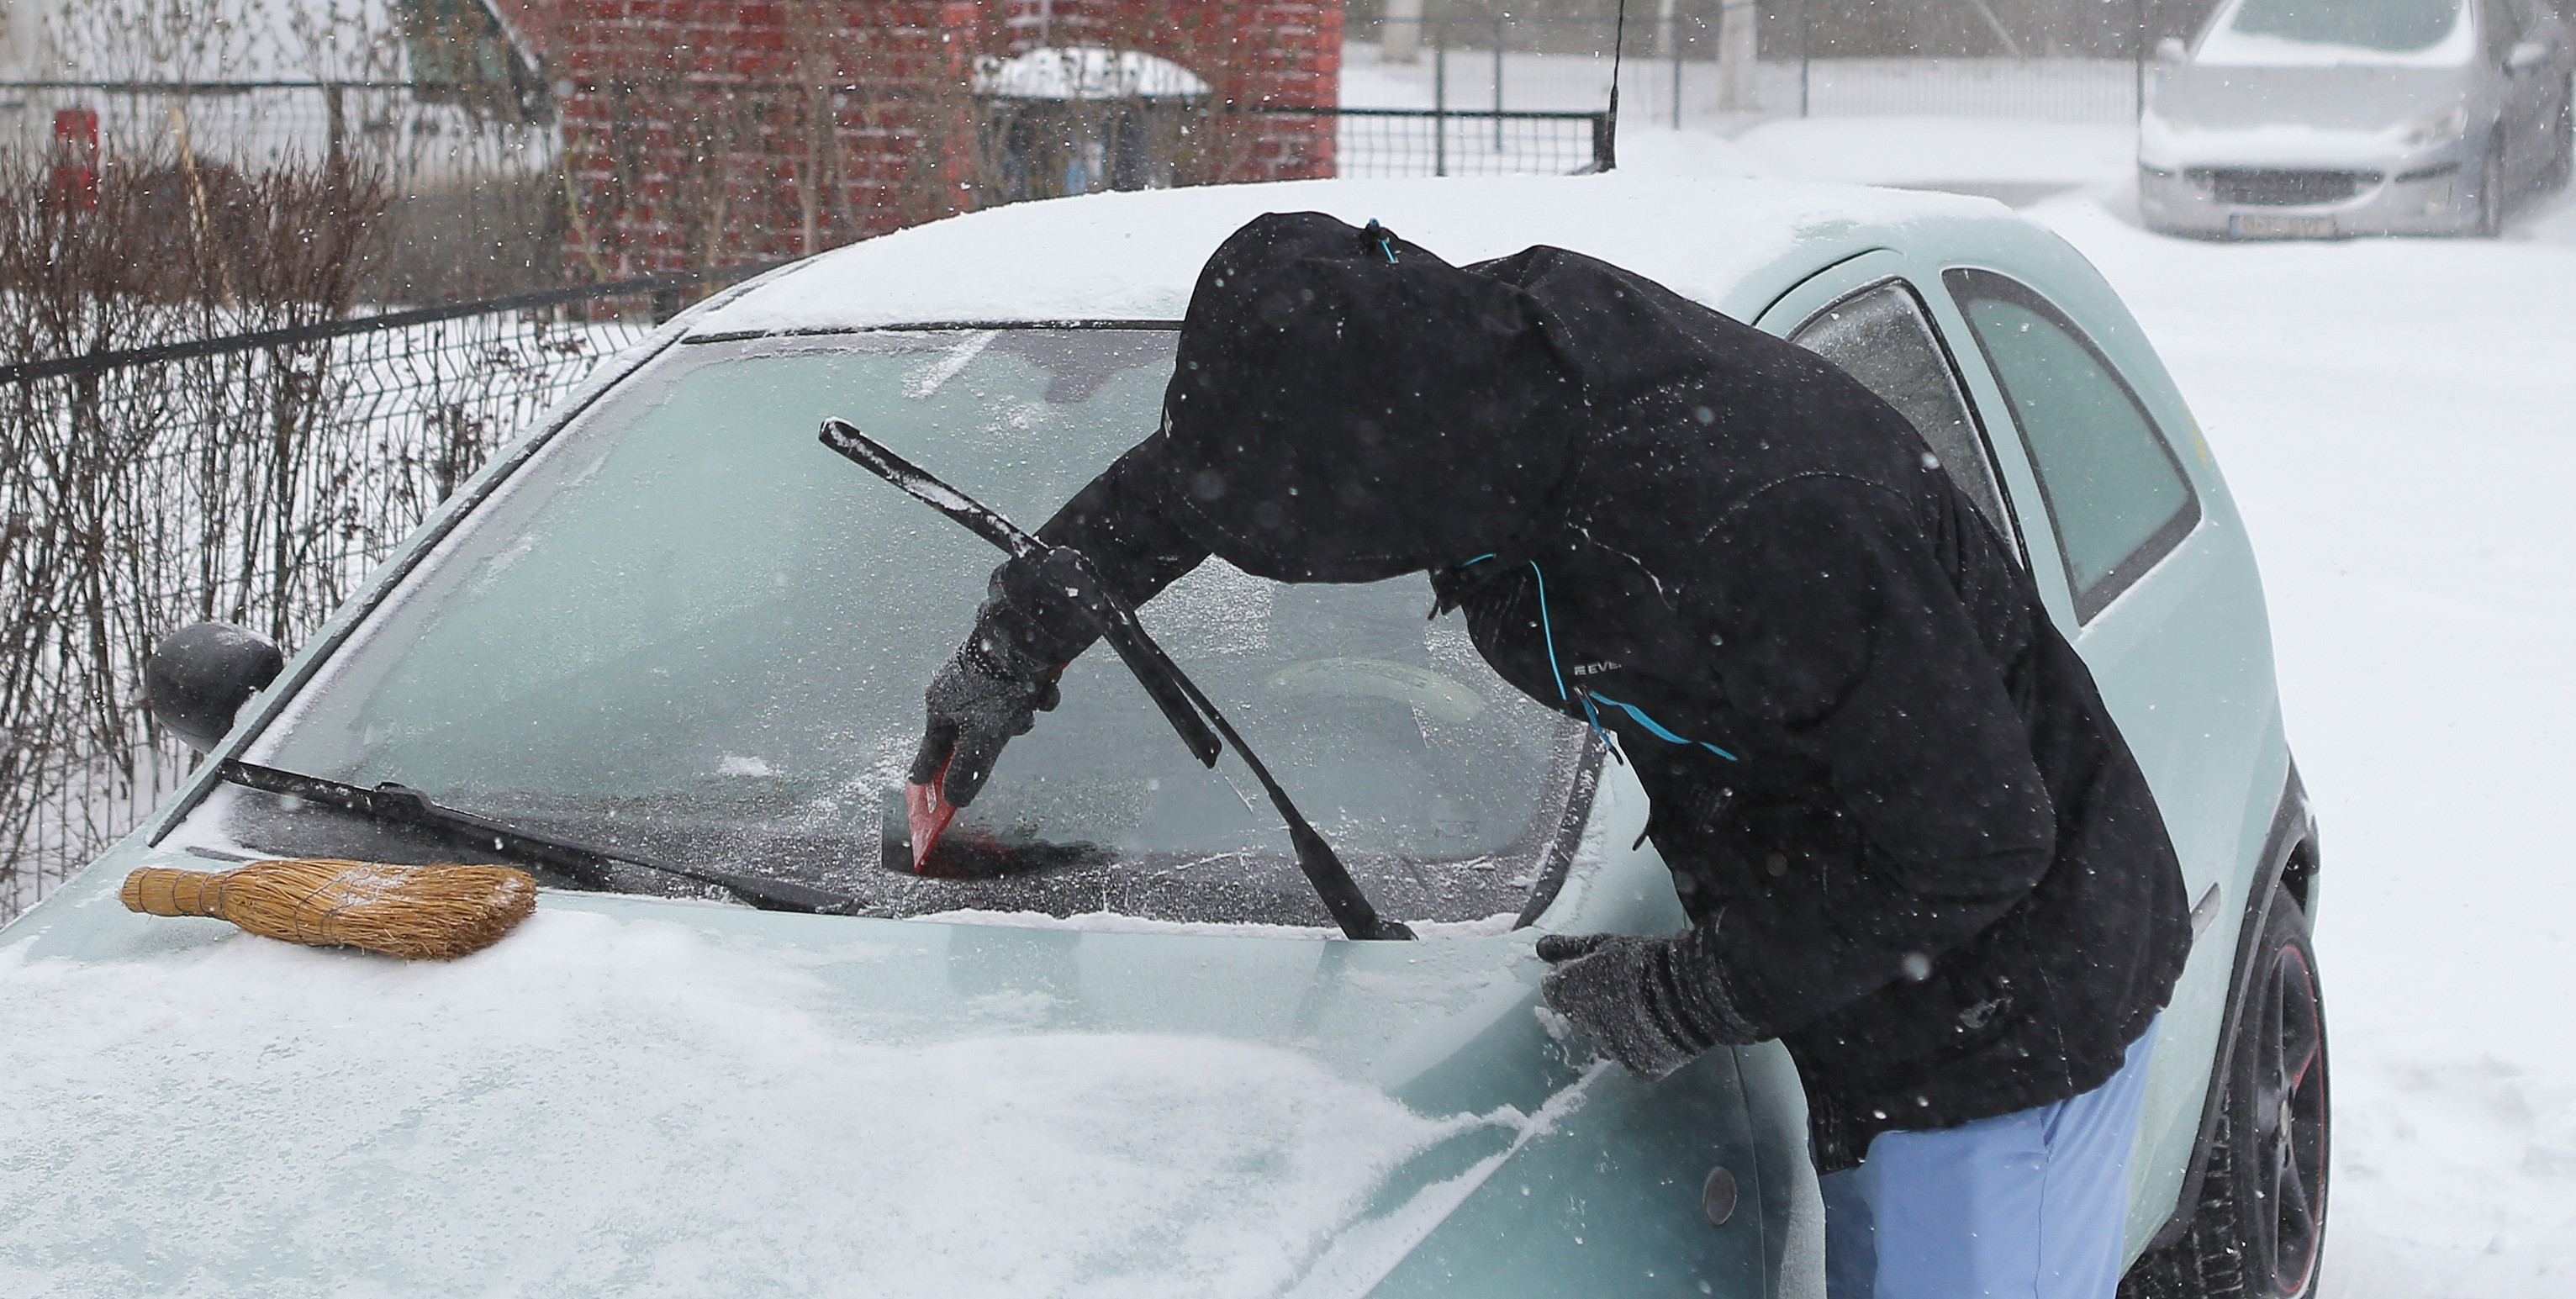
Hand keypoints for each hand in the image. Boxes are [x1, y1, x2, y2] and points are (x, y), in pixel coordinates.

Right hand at [911, 625, 1061, 808]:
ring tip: (1031, 700)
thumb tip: (955, 799)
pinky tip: (1043, 687)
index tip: (918, 785)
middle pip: (975, 732)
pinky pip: (1018, 691)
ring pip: (1002, 712)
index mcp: (939, 705)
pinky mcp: (1003, 662)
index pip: (931, 750)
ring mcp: (979, 674)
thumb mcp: (983, 738)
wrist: (1025, 635)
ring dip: (1022, 714)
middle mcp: (954, 688)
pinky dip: (1033, 694)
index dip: (930, 772)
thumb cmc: (997, 688)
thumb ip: (967, 771)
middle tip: (1013, 727)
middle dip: (1000, 735)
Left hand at [1535, 932, 1710, 1081]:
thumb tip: (1540, 948)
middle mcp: (1582, 1025)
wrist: (1692, 987)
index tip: (1597, 973)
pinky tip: (1661, 1029)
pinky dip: (1644, 1048)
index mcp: (1567, 992)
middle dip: (1597, 1006)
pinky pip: (1634, 1060)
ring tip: (1649, 1009)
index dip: (1574, 980)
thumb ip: (1568, 949)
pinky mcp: (1637, 1068)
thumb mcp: (1605, 944)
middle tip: (1629, 990)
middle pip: (1581, 1018)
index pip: (1555, 992)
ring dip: (1619, 1030)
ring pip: (1607, 1042)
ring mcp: (1610, 1049)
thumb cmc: (1646, 958)